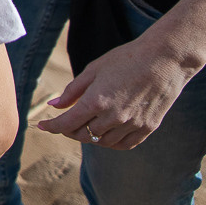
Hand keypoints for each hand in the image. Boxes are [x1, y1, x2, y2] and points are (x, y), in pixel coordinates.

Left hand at [36, 30, 200, 148]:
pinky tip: (104, 134)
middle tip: (62, 123)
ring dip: (89, 137)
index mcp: (96, 101)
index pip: (67, 123)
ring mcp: (132, 125)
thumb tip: (54, 106)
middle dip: (68, 130)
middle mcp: (114, 117)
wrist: (165, 60)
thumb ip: (72, 91)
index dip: (52, 126)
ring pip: (102, 142)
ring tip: (83, 126)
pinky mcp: (147, 128)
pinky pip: (124, 144)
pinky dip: (110, 142)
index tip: (41, 125)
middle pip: (83, 134)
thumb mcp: (93, 70)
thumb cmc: (126, 60)